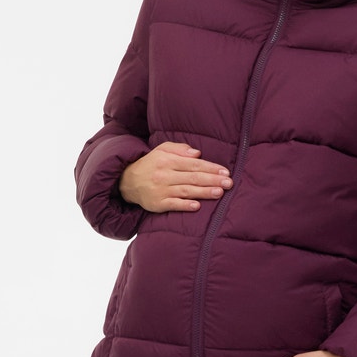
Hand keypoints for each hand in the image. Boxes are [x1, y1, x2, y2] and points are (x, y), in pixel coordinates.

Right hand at [118, 143, 232, 212]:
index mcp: (167, 160)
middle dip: (212, 180)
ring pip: (186, 191)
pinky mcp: (157, 204)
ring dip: (203, 192)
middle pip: (192, 177)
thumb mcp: (162, 150)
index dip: (210, 168)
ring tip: (219, 193)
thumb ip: (180, 149)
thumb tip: (197, 153)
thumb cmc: (151, 164)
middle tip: (229, 183)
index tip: (225, 171)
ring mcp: (161, 190)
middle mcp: (164, 175)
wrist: (127, 181)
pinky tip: (197, 206)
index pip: (193, 164)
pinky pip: (173, 205)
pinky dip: (185, 205)